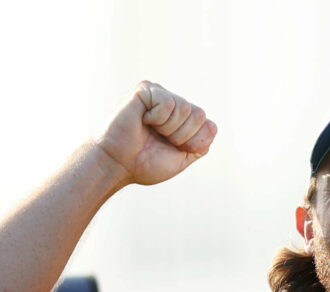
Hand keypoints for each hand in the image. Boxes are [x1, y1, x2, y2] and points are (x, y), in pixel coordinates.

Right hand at [97, 81, 217, 186]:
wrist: (117, 165)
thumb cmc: (144, 163)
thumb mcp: (181, 159)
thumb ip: (201, 145)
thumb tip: (212, 126)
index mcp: (183, 119)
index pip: (209, 126)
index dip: (193, 143)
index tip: (172, 149)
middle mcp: (174, 103)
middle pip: (199, 115)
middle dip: (182, 136)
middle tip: (160, 139)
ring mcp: (160, 94)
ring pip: (185, 109)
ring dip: (168, 128)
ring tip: (150, 130)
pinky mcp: (146, 90)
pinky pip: (167, 103)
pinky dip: (157, 119)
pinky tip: (143, 120)